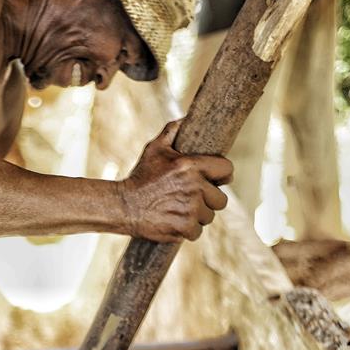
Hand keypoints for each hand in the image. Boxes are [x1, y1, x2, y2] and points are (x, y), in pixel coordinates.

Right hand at [119, 120, 231, 243]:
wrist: (123, 205)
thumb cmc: (141, 176)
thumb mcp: (155, 149)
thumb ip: (173, 131)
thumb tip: (187, 117)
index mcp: (191, 165)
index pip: (227, 170)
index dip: (223, 175)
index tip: (217, 180)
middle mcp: (195, 187)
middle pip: (221, 199)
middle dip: (209, 200)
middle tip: (193, 199)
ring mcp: (191, 209)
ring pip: (208, 217)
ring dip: (198, 216)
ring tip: (180, 210)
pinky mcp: (184, 227)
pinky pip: (197, 232)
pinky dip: (187, 230)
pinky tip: (175, 222)